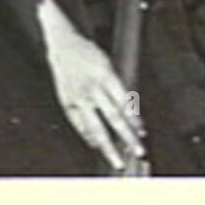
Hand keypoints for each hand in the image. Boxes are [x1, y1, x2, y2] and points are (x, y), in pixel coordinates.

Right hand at [42, 19, 145, 169]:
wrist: (62, 45)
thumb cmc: (88, 54)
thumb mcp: (107, 64)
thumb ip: (117, 87)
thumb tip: (129, 112)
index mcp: (105, 75)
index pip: (123, 102)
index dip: (134, 119)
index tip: (142, 133)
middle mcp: (92, 88)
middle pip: (112, 117)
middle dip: (127, 136)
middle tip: (137, 151)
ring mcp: (78, 96)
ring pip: (95, 126)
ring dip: (107, 145)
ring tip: (116, 158)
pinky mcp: (67, 101)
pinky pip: (79, 124)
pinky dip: (88, 136)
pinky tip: (96, 145)